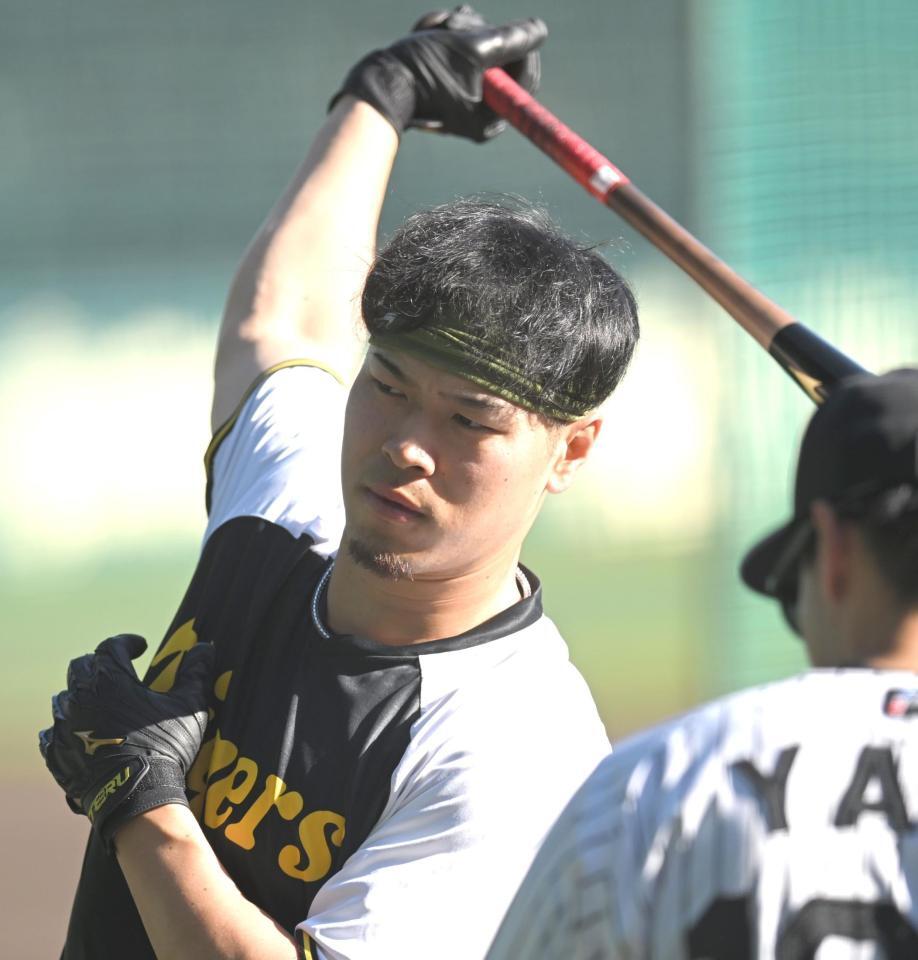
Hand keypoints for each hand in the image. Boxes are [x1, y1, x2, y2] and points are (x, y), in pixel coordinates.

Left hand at [39, 633, 213, 849]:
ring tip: (101, 704)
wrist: (136, 797)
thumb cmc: (164, 746)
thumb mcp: (188, 706)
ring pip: (66, 699)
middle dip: (100, 665)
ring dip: (82, 696)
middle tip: (119, 673)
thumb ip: (195, 672)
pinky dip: (68, 729)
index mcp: (110, 678)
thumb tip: (205, 647)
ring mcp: (64, 727)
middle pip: (82, 668)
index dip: (127, 642)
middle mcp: (81, 697)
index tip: (140, 646)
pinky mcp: (56, 755)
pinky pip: (55, 733)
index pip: (112, 646)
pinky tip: (82, 734)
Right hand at [332, 5, 546, 140]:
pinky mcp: (448, 90)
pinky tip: (432, 32)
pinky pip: (461, 57)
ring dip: (463, 32)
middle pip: (503, 66)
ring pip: (480, 55)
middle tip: (459, 22)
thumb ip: (510, 40)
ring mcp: (464, 104)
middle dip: (483, 36)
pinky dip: (451, 40)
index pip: (524, 80)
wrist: (379, 82)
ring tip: (438, 26)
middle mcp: (480, 117)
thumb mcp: (472, 48)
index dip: (520, 47)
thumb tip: (540, 31)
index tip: (502, 28)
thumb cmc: (423, 70)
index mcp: (490, 120)